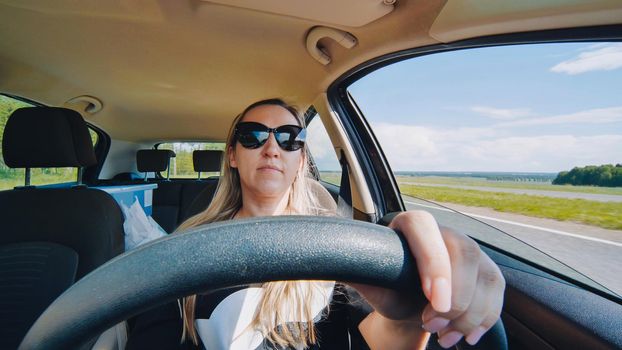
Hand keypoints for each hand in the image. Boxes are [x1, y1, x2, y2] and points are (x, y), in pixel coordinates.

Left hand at [353, 210, 504, 348]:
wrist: (408, 303)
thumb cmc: (389, 287)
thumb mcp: (372, 282)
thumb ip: (360, 272)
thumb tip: (337, 266)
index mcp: (412, 224)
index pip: (425, 230)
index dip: (434, 263)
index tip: (434, 300)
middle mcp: (445, 231)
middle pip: (465, 254)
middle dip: (455, 299)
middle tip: (432, 326)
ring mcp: (470, 250)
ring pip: (486, 277)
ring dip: (469, 315)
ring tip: (444, 337)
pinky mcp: (487, 272)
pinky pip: (497, 295)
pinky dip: (483, 320)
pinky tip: (463, 336)